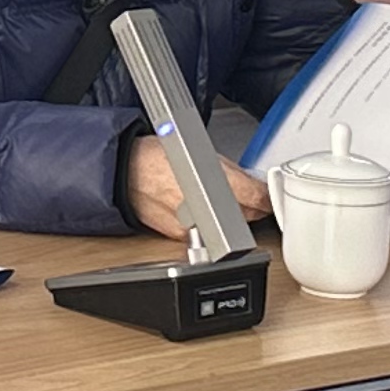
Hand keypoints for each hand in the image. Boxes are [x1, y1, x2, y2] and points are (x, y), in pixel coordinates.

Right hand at [125, 131, 269, 240]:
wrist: (120, 174)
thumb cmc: (151, 158)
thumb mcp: (197, 152)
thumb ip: (228, 171)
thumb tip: (250, 183)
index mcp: (210, 182)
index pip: (256, 198)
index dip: (267, 196)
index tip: (269, 194)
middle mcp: (202, 209)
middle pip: (247, 216)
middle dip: (252, 207)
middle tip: (248, 195)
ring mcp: (191, 228)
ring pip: (228, 229)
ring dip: (232, 218)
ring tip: (217, 200)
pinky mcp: (180, 238)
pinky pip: (207, 234)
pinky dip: (209, 225)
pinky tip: (198, 209)